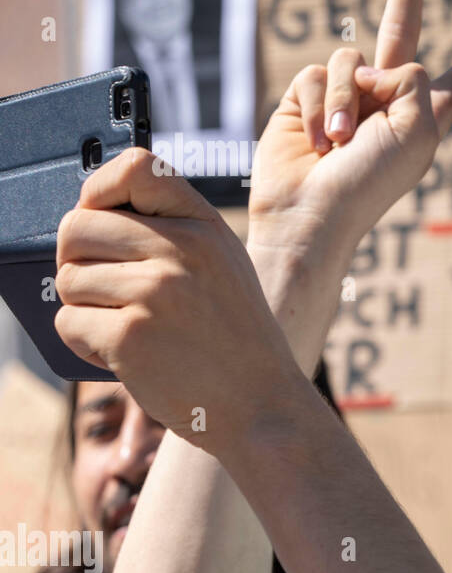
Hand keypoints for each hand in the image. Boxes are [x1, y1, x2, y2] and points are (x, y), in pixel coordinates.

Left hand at [55, 149, 299, 453]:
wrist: (261, 405)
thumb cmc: (236, 339)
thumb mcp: (223, 265)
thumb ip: (174, 232)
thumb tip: (90, 217)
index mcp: (204, 226)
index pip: (135, 167)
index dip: (101, 189)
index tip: (102, 218)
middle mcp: (181, 250)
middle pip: (78, 227)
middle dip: (77, 260)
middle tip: (105, 290)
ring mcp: (154, 292)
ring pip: (68, 279)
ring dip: (83, 308)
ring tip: (127, 329)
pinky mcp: (129, 336)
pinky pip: (68, 322)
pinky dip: (84, 344)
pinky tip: (123, 356)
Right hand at [248, 0, 451, 265]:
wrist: (312, 212)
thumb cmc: (372, 183)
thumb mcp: (418, 130)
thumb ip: (415, 80)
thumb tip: (376, 65)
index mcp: (428, 116)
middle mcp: (389, 99)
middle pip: (402, 29)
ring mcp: (349, 95)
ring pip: (354, 58)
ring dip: (349, 101)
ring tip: (342, 144)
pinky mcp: (309, 95)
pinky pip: (320, 71)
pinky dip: (323, 105)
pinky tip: (319, 141)